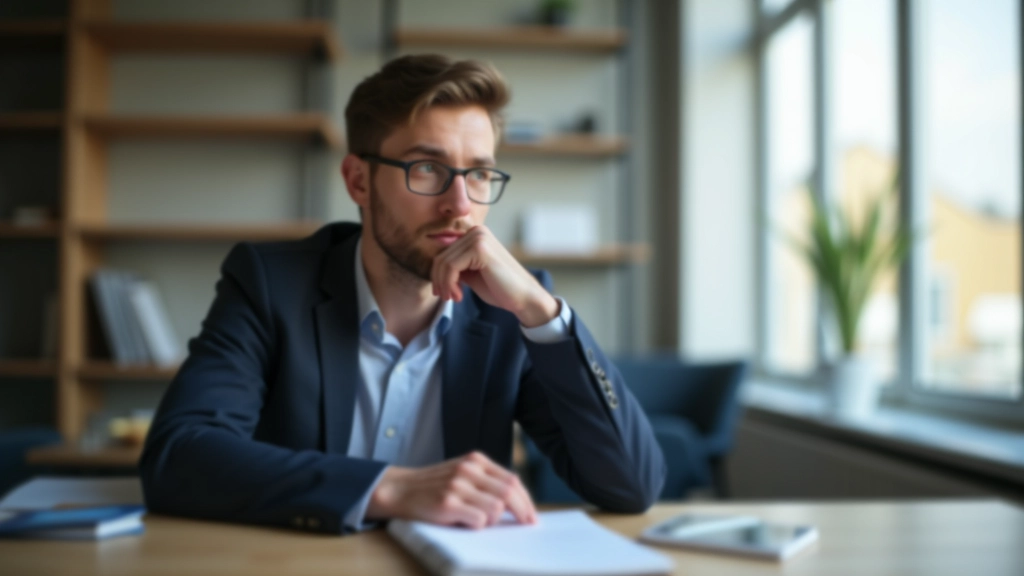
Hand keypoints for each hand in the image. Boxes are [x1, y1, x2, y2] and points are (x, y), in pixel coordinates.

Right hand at [366, 451, 537, 528]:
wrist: (399, 490)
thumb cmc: (434, 487)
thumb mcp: (462, 474)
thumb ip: (485, 482)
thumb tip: (516, 503)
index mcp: (476, 460)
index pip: (512, 480)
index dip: (526, 500)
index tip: (532, 516)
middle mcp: (469, 469)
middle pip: (510, 492)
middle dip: (523, 512)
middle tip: (527, 525)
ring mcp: (458, 485)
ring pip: (496, 508)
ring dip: (493, 520)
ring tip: (478, 521)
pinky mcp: (448, 502)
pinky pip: (479, 519)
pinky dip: (478, 525)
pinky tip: (465, 523)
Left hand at [431, 226, 558, 326]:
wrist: (524, 298)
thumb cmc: (499, 288)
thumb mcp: (471, 274)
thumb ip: (456, 266)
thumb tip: (435, 267)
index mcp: (476, 234)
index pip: (444, 251)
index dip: (438, 274)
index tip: (444, 292)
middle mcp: (477, 231)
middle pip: (441, 256)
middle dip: (439, 280)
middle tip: (446, 297)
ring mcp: (479, 238)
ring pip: (443, 262)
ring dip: (444, 284)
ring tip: (454, 298)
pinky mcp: (480, 248)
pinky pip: (451, 267)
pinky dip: (450, 284)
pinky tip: (459, 296)